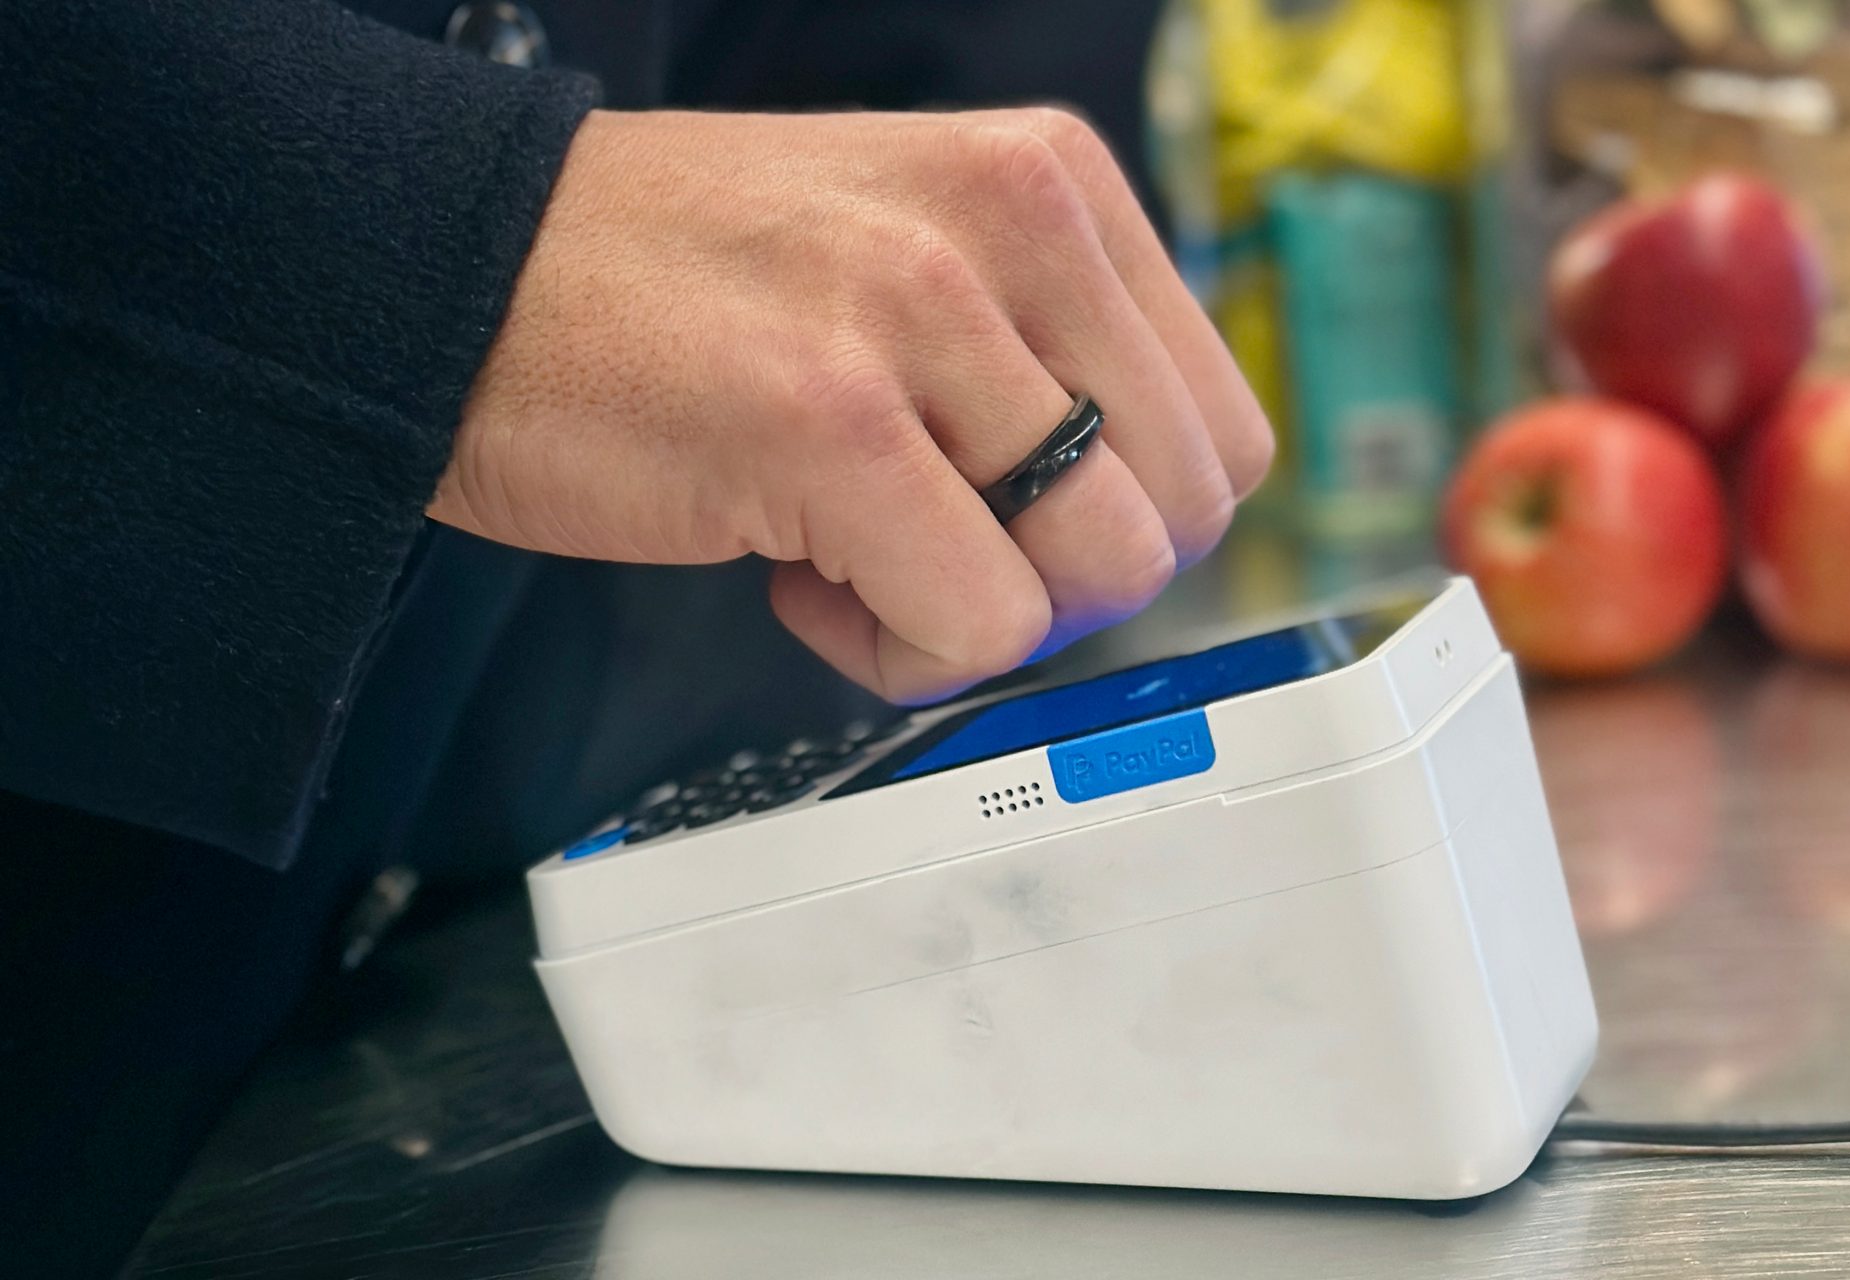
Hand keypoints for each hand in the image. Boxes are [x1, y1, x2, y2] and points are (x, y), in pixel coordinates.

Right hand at [432, 108, 1272, 703]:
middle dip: (1057, 576)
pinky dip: (893, 652)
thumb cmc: (674, 289)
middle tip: (925, 542)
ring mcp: (921, 314)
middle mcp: (1010, 225)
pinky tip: (794, 575)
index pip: (1222, 428)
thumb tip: (1140, 515)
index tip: (1004, 516)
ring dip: (975, 612)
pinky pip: (975, 628)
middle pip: (1182, 514)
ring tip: (850, 549)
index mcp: (1050, 181)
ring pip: (1098, 577)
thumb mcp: (912, 256)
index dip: (1122, 518)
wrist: (459, 274)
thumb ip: (1044, 351)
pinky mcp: (829, 421)